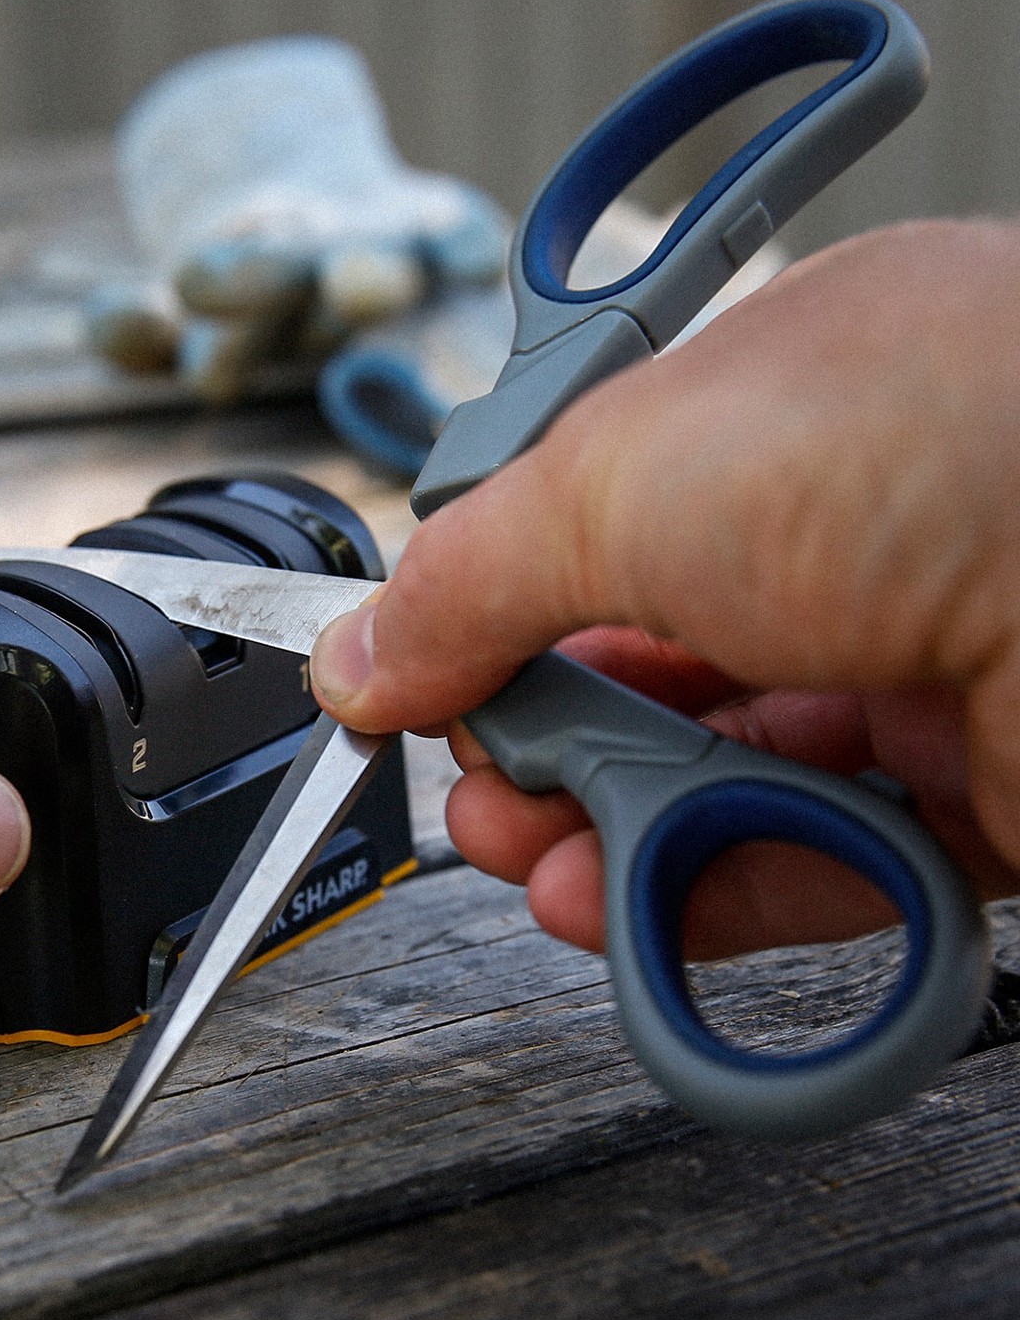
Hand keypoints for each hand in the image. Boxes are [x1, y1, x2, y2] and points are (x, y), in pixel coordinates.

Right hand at [306, 218, 1019, 951]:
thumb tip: (362, 658)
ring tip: (538, 868)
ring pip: (724, 775)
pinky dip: (715, 897)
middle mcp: (856, 529)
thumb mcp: (620, 482)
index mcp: (773, 406)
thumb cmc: (940, 435)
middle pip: (645, 665)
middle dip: (533, 743)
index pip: (589, 525)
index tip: (416, 684)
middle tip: (481, 794)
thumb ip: (470, 586)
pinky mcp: (983, 801)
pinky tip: (629, 914)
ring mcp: (925, 665)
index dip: (490, 611)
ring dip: (607, 833)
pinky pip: (825, 865)